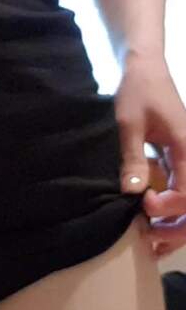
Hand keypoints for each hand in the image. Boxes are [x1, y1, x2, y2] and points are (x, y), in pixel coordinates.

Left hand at [114, 53, 185, 258]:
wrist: (144, 68)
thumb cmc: (137, 90)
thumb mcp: (129, 123)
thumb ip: (133, 157)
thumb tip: (134, 192)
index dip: (170, 206)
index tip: (144, 205)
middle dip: (179, 226)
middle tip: (150, 238)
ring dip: (177, 222)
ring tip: (153, 242)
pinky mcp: (179, 157)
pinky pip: (182, 187)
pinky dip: (171, 207)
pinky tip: (152, 220)